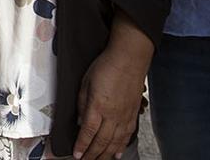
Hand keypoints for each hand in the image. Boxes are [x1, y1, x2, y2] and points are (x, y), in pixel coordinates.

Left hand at [73, 19, 152, 158]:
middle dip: (92, 155)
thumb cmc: (106, 66)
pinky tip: (117, 153)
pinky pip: (126, 136)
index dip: (82, 146)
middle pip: (101, 141)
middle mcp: (112, 115)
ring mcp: (124, 116)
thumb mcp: (85, 82)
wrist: (130, 58)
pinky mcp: (132, 114)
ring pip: (115, 142)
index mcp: (98, 106)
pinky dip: (121, 147)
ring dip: (106, 155)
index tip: (76, 154)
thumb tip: (80, 120)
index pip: (87, 132)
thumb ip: (82, 103)